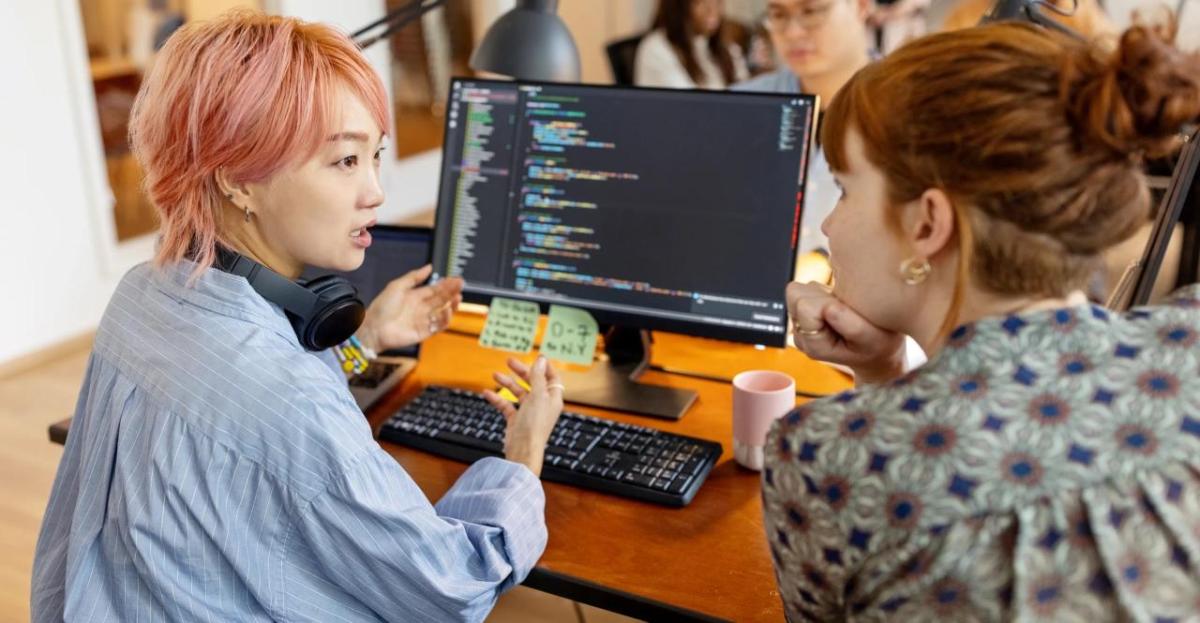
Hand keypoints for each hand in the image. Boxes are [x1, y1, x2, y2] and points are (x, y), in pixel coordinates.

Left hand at [357, 265, 463, 352]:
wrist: (374, 327)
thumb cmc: (382, 307)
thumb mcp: (397, 286)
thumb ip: (414, 277)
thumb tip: (429, 266)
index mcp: (415, 296)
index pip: (435, 289)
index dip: (445, 284)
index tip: (455, 279)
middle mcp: (421, 308)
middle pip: (441, 299)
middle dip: (452, 292)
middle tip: (461, 285)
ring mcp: (423, 320)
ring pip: (443, 312)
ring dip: (452, 305)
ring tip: (458, 297)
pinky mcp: (424, 332)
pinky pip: (439, 326)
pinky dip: (445, 318)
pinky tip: (447, 310)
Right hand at [483, 357, 563, 475]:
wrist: (523, 450)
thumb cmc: (534, 425)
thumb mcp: (537, 396)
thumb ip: (537, 377)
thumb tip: (541, 360)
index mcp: (552, 398)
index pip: (552, 378)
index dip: (544, 367)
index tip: (535, 357)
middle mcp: (542, 404)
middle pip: (533, 382)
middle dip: (521, 371)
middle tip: (508, 361)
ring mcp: (528, 413)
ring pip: (518, 393)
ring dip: (507, 383)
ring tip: (495, 375)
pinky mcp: (516, 421)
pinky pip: (506, 405)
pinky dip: (497, 399)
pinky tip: (487, 393)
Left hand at [786, 281, 905, 384]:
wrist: (874, 351)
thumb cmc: (875, 346)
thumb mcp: (871, 339)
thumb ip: (850, 325)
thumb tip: (827, 306)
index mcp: (813, 345)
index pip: (805, 307)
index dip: (826, 302)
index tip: (846, 311)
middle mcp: (801, 335)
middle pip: (796, 294)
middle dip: (822, 296)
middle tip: (844, 309)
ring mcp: (800, 324)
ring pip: (800, 289)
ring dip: (822, 294)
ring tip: (842, 309)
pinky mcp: (804, 312)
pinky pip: (807, 289)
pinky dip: (823, 293)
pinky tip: (838, 307)